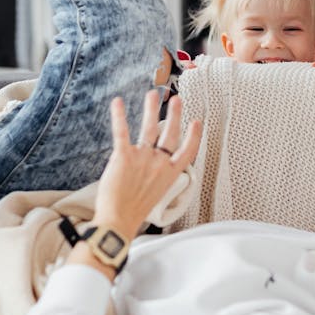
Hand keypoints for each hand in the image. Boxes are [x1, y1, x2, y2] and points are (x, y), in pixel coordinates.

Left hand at [92, 90, 201, 238]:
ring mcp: (143, 158)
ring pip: (149, 127)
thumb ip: (154, 177)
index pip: (187, 151)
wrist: (118, 220)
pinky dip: (119, 115)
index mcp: (170, 174)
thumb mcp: (154, 194)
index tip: (197, 122)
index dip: (193, 136)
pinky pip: (122, 131)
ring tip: (153, 94)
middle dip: (175, 114)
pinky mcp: (124, 156)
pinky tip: (117, 102)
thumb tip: (147, 168)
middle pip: (170, 134)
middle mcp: (159, 163)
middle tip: (177, 99)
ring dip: (152, 109)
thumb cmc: (134, 212)